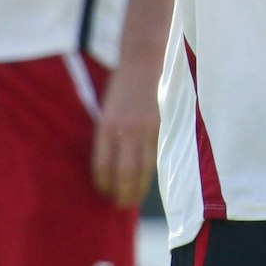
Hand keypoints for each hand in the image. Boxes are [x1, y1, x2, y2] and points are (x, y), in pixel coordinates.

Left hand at [92, 63, 159, 207]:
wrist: (143, 61)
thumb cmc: (122, 86)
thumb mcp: (107, 110)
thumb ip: (109, 136)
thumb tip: (110, 166)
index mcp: (106, 126)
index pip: (102, 166)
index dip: (102, 184)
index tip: (103, 193)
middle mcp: (125, 131)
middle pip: (124, 174)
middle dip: (121, 194)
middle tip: (119, 204)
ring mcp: (146, 130)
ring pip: (143, 171)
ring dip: (137, 190)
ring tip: (133, 199)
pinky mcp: (162, 128)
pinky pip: (156, 158)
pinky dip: (150, 173)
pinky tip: (146, 181)